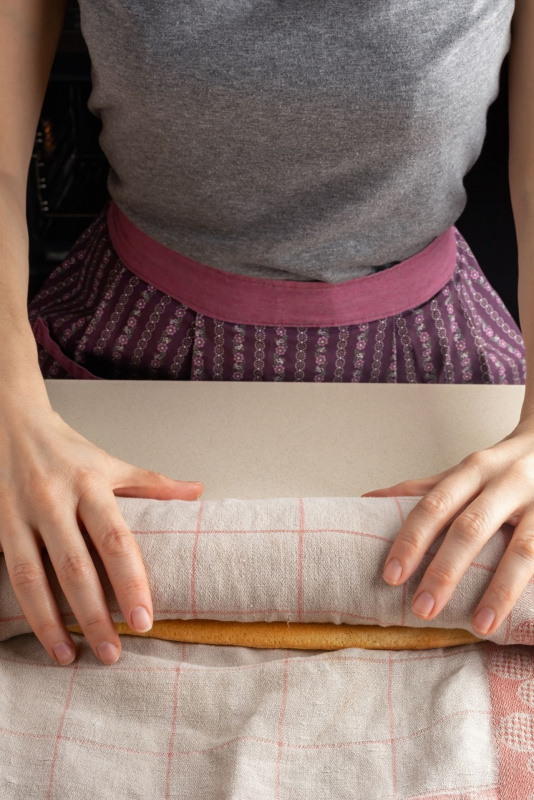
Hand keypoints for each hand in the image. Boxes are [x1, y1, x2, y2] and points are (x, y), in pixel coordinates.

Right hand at [0, 397, 202, 665]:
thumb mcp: (109, 462)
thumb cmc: (65, 448)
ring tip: (70, 657)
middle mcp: (52, 500)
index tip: (144, 620)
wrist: (8, 419)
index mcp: (89, 484)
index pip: (115, 541)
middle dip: (94, 615)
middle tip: (113, 653)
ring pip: (32, 577)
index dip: (131, 583)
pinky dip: (20, 607)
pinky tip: (35, 633)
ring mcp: (17, 514)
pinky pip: (6, 573)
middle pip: (75, 567)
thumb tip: (197, 492)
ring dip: (50, 623)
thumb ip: (152, 484)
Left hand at [361, 416, 533, 637]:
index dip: (412, 540)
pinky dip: (533, 587)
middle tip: (422, 609)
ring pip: (522, 550)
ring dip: (499, 590)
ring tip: (479, 625)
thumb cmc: (503, 469)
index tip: (391, 576)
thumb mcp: (465, 472)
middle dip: (445, 571)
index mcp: (473, 470)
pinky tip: (524, 614)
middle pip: (471, 528)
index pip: (435, 505)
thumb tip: (368, 501)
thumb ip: (423, 489)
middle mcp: (507, 482)